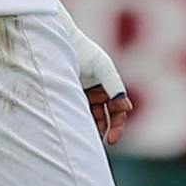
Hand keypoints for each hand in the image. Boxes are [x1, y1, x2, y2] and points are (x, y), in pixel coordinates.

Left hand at [70, 24, 130, 144]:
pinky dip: (83, 123)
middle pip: (109, 115)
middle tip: (111, 141)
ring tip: (94, 139)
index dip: (119, 122)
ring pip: (95, 117)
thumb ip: (114, 83)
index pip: (119, 108)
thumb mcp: (102, 66)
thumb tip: (125, 106)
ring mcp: (85, 94)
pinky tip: (81, 132)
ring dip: (97, 128)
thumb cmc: (82, 51)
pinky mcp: (71, 96)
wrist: (60, 43)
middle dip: (112, 129)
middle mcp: (99, 90)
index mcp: (109, 84)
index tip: (115, 134)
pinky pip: (80, 113)